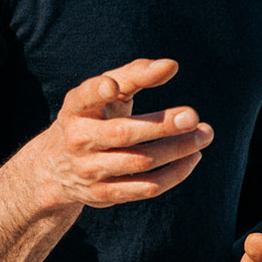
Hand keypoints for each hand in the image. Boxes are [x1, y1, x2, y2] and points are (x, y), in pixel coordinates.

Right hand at [29, 58, 212, 209]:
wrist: (57, 167)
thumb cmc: (93, 116)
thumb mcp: (103, 93)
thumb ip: (134, 74)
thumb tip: (171, 66)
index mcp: (75, 108)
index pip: (84, 96)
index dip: (97, 91)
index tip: (111, 86)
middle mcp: (78, 139)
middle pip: (123, 133)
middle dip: (160, 125)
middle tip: (192, 115)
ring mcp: (89, 170)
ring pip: (140, 161)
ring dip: (176, 149)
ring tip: (204, 135)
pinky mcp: (103, 195)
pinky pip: (145, 188)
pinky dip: (174, 174)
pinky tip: (193, 157)